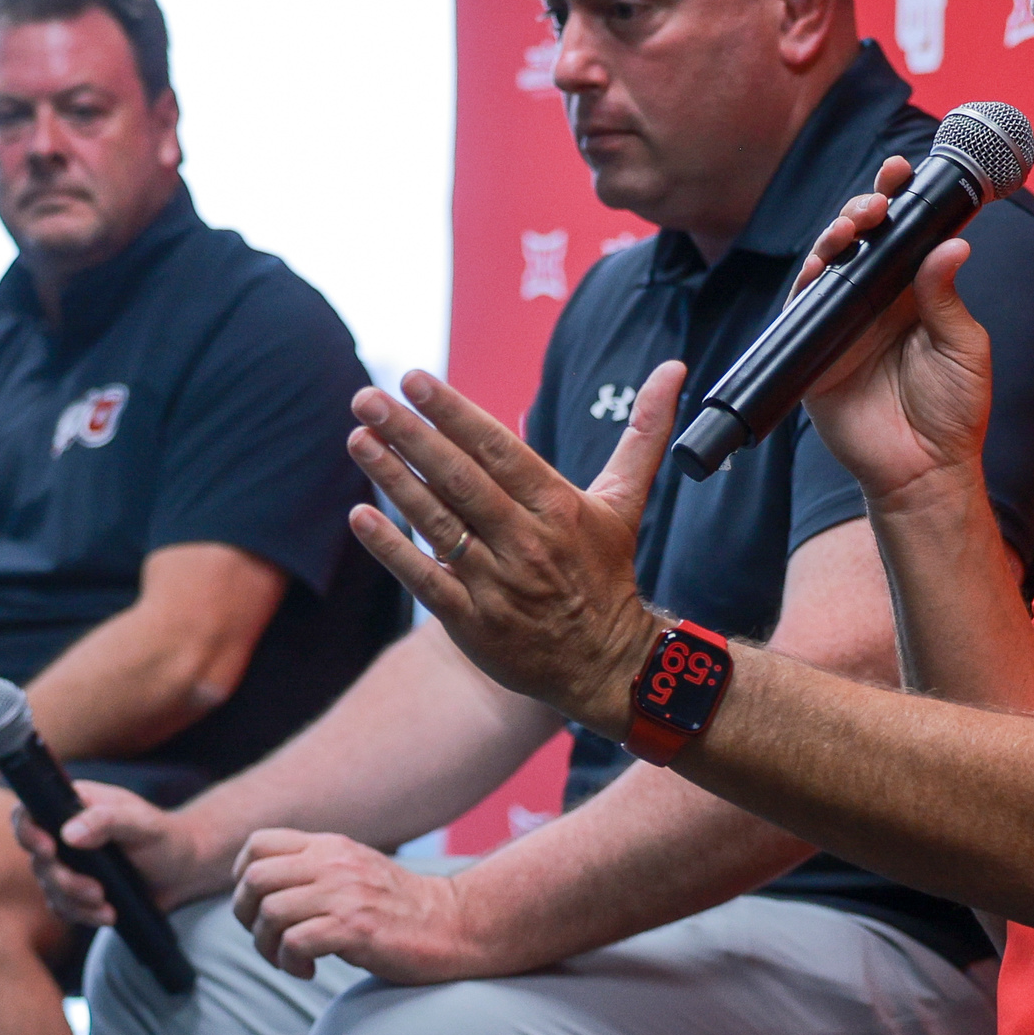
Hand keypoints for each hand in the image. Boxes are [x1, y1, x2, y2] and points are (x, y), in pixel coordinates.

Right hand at [7, 781, 211, 924]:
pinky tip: (110, 915)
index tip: (48, 849)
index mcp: (73, 807)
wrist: (185, 871)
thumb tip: (68, 833)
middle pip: (38, 859)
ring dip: (76, 901)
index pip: (30, 813)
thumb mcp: (143, 823)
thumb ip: (108, 820)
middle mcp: (65, 835)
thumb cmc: (166, 837)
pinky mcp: (78, 893)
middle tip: (96, 889)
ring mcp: (70, 866)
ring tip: (107, 904)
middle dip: (64, 880)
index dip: (28, 831)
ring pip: (50, 889)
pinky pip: (65, 909)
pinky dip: (85, 916)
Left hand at [232, 831, 487, 983]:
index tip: (257, 907)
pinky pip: (296, 942)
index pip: (258, 844)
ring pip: (271, 912)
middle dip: (246, 916)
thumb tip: (263, 887)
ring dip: (268, 947)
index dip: (242, 878)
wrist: (457, 925)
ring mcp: (346, 894)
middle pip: (255, 879)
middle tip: (268, 940)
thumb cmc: (402, 908)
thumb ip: (316, 869)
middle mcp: (334, 863)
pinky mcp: (357, 928)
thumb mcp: (355, 871)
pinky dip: (291, 963)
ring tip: (290, 961)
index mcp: (330, 846)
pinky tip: (309, 972)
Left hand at [343, 366, 673, 739]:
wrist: (607, 664)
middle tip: (367, 399)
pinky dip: (393, 548)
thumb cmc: (606, 574)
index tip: (415, 381)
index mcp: (559, 506)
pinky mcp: (473, 622)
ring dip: (394, 480)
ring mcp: (497, 584)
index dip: (455, 413)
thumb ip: (644, 433)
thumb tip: (674, 370)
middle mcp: (526, 541)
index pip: (498, 448)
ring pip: (438, 524)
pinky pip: (426, 579)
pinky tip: (361, 515)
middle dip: (410, 436)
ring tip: (359, 440)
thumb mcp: (625, 500)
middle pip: (460, 480)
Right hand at [789, 154, 995, 511]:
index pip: (903, 234)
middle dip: (863, 208)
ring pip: (828, 264)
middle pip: (860, 239)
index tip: (902, 170)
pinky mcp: (814, 351)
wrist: (923, 471)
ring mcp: (842, 323)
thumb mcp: (964, 348)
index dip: (898, 199)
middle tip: (877, 200)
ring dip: (835, 236)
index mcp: (914, 293)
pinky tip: (820, 264)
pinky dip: (808, 282)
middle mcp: (875, 300)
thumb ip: (948, 298)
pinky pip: (802, 309)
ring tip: (852, 226)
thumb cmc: (954, 412)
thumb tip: (952, 245)